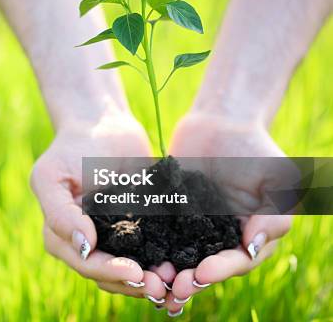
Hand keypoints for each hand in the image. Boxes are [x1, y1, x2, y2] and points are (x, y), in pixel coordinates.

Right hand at [31, 113, 171, 302]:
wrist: (102, 125)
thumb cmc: (70, 148)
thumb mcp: (51, 175)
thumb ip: (59, 213)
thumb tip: (84, 247)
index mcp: (61, 237)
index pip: (86, 263)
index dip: (110, 271)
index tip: (136, 272)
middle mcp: (87, 245)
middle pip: (111, 276)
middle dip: (136, 284)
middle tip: (163, 286)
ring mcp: (115, 239)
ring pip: (133, 271)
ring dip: (154, 279)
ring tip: (176, 279)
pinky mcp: (141, 229)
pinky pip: (153, 250)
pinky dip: (167, 259)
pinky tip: (185, 263)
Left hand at [160, 113, 292, 313]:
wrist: (220, 121)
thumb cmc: (255, 149)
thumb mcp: (277, 180)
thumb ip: (272, 215)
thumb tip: (252, 247)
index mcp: (246, 236)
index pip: (236, 261)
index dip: (220, 270)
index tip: (202, 273)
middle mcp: (217, 237)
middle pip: (204, 266)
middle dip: (189, 279)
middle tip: (172, 288)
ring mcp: (191, 226)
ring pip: (177, 255)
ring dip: (165, 270)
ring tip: (152, 277)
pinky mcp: (167, 213)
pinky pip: (155, 231)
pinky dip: (145, 243)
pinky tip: (132, 250)